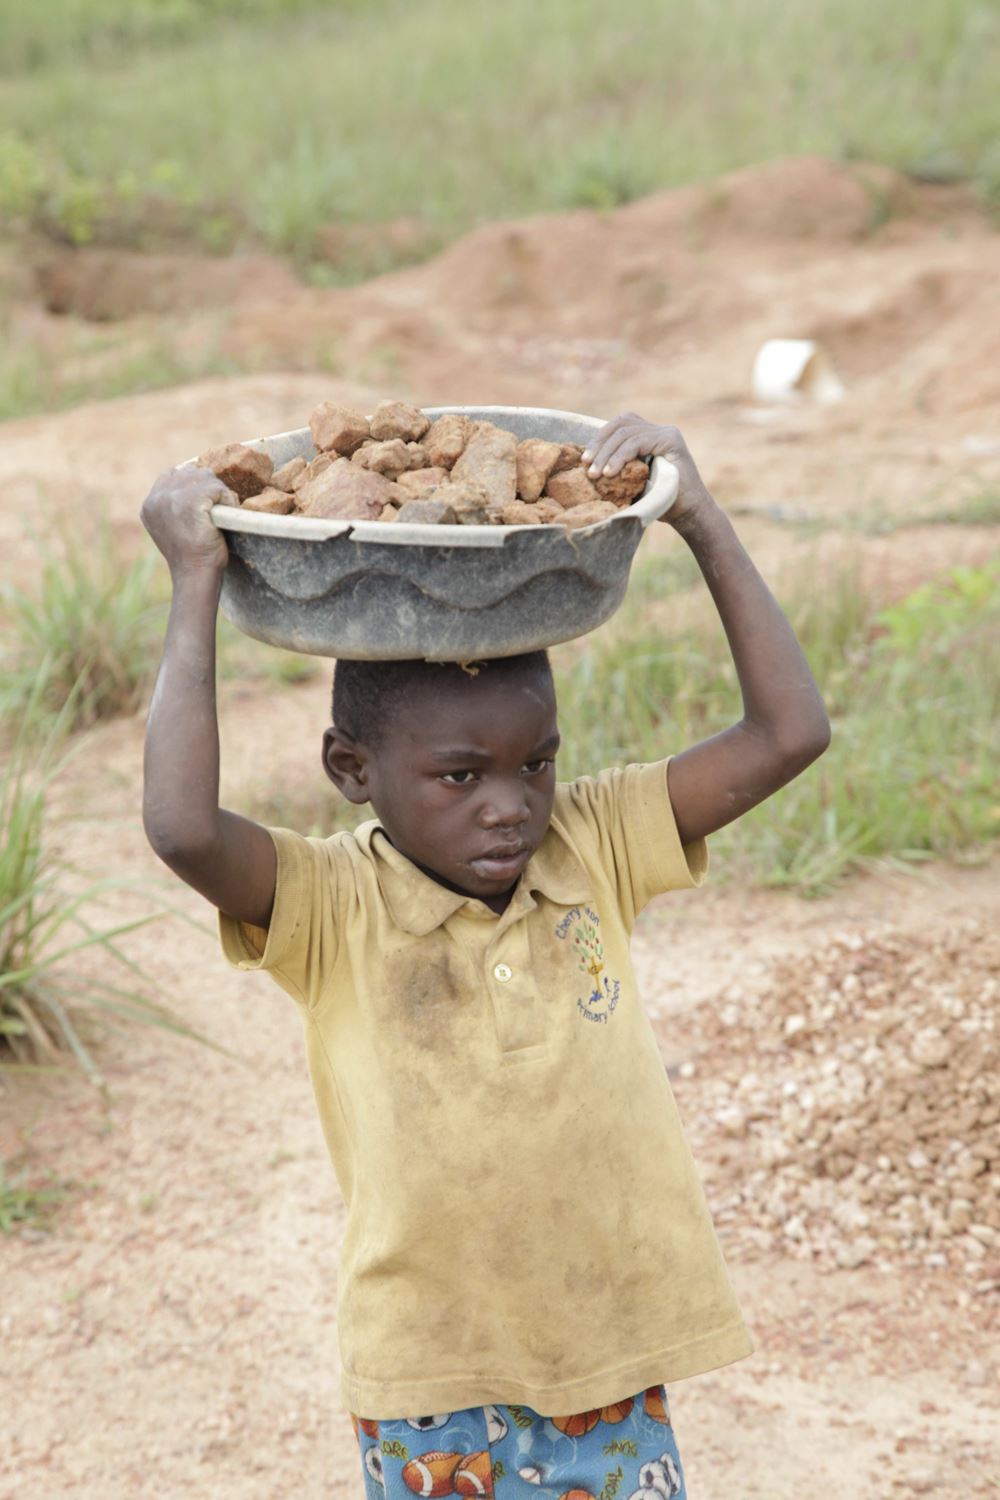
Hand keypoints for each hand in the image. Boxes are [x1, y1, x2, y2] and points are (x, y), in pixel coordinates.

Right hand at [141, 465, 232, 575]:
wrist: (195, 575)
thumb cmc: (192, 556)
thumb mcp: (173, 528)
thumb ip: (173, 507)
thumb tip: (192, 485)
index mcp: (149, 504)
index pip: (172, 474)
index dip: (193, 483)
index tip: (205, 502)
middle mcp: (157, 498)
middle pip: (191, 472)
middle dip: (208, 486)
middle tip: (217, 510)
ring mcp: (173, 498)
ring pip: (206, 477)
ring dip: (219, 492)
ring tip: (221, 513)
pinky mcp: (192, 502)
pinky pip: (219, 489)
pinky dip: (228, 500)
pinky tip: (227, 515)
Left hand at [582, 413, 713, 521]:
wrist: (688, 514)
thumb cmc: (659, 502)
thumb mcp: (632, 482)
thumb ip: (618, 468)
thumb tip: (587, 464)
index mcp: (650, 434)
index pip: (620, 424)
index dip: (600, 438)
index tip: (584, 459)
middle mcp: (660, 430)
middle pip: (621, 423)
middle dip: (600, 444)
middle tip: (586, 466)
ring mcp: (667, 433)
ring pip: (627, 432)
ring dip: (607, 453)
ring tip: (595, 473)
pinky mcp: (671, 441)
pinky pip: (638, 442)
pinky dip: (620, 456)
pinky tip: (610, 472)